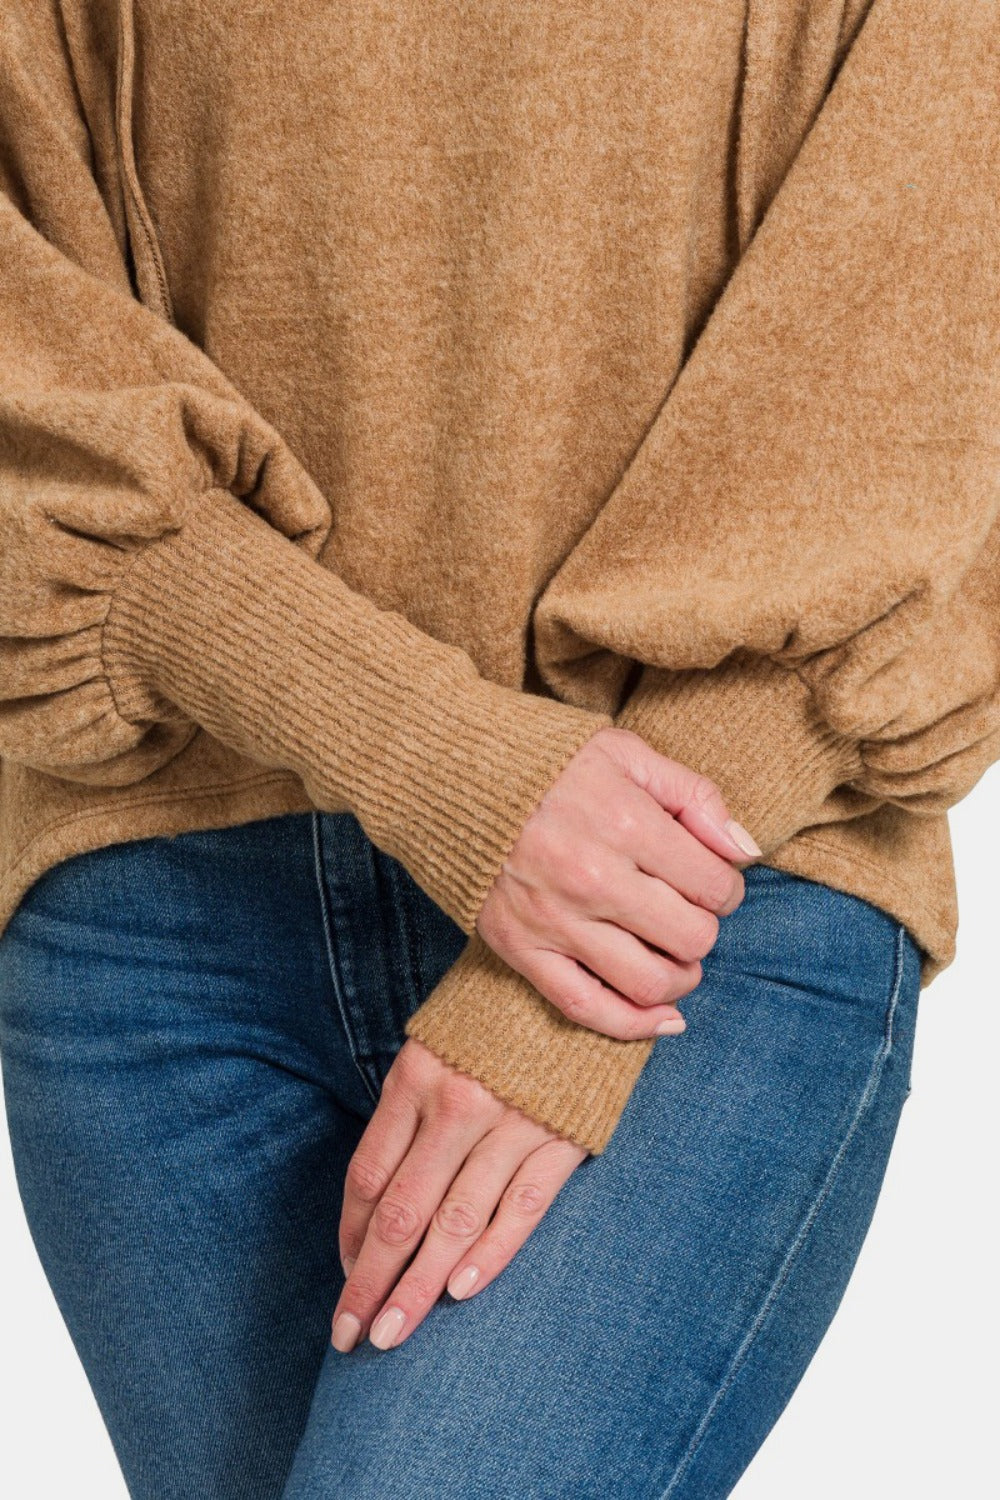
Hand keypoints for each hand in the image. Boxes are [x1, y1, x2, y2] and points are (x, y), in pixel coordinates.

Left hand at [331, 1037, 586, 1353]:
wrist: (574, 974)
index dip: (350, 1235)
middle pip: (401, 1212)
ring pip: (455, 1222)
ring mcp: (513, 1121)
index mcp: (416, 1077)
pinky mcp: (564, 1135)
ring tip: (392, 1334)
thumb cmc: (492, 1016)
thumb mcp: (434, 1045)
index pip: (369, 1176)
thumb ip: (407, 1113)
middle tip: (350, 1335)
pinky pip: (521, 1206)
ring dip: (419, 1286)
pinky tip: (462, 1292)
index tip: (344, 1277)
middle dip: (371, 1282)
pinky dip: (491, 1252)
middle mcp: (458, 1103)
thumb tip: (376, 1200)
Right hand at [476, 725, 759, 1040]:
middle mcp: (592, 877)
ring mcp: (554, 919)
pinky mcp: (521, 948)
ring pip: (649, 982)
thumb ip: (693, 795)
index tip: (710, 879)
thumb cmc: (548, 761)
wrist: (453, 775)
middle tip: (689, 911)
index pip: (714, 884)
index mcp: (624, 821)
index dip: (726, 886)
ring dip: (680, 977)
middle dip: (703, 928)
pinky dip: (634, 1025)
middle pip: (691, 937)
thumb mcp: (626, 752)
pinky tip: (664, 1017)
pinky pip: (586, 1008)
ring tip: (675, 956)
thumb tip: (744, 850)